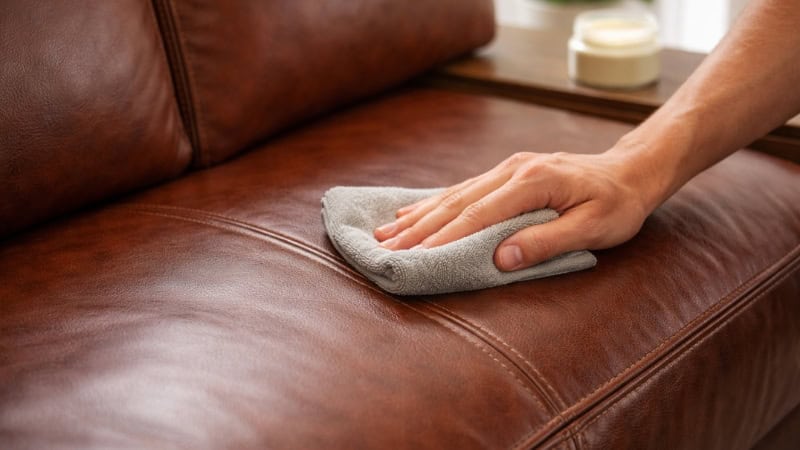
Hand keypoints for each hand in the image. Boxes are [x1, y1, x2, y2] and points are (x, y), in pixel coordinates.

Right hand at [374, 151, 656, 270]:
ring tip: (384, 234)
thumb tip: (501, 257)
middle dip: (418, 229)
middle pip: (457, 202)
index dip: (445, 238)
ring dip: (418, 216)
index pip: (480, 214)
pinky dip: (433, 203)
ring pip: (453, 194)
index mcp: (533, 181)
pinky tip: (410, 212)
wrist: (629, 171)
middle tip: (385, 250)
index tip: (415, 257)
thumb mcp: (594, 228)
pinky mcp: (506, 173)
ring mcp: (507, 168)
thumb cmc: (617, 205)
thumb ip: (548, 241)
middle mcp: (513, 170)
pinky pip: (462, 189)